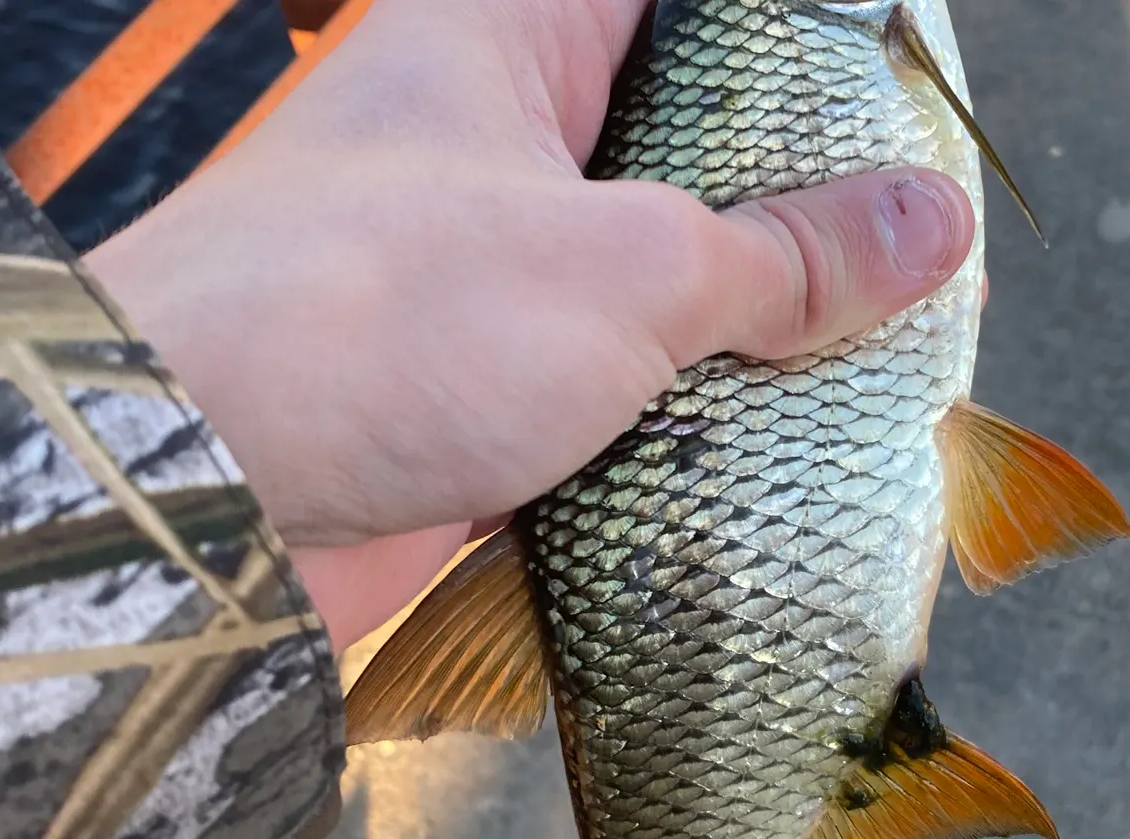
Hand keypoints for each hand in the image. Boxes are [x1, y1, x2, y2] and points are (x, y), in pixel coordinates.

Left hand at [86, 0, 979, 650]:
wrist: (200, 499)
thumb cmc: (386, 320)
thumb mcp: (626, 268)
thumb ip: (786, 253)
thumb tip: (928, 226)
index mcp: (511, 37)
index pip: (685, 8)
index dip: (797, 47)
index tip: (897, 103)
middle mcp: (496, 141)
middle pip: (686, 148)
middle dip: (797, 204)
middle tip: (913, 247)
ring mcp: (489, 268)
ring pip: (658, 274)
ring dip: (751, 321)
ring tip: (872, 345)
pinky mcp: (484, 381)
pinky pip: (618, 377)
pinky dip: (689, 406)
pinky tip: (776, 431)